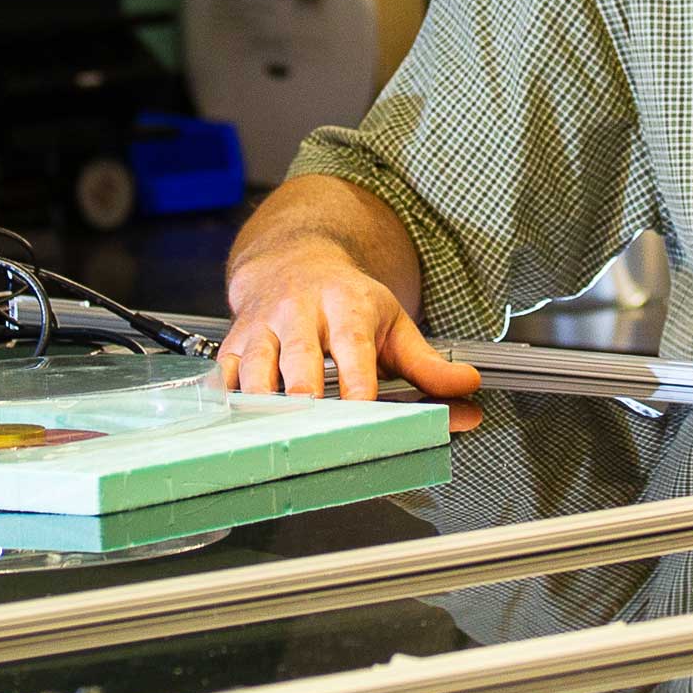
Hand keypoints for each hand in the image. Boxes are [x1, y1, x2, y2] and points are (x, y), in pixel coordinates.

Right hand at [217, 244, 482, 403]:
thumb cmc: (346, 301)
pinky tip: (236, 422)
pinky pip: (224, 371)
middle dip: (303, 394)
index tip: (363, 411)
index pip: (352, 348)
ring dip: (262, 401)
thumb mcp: (392, 323)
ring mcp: (263, 326)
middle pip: (298, 357)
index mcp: (346, 307)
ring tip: (272, 433)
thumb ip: (427, 363)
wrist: (293, 260)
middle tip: (312, 429)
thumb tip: (467, 389)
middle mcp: (300, 312)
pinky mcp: (234, 340)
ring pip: (254, 365)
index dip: (357, 382)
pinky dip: (228, 398)